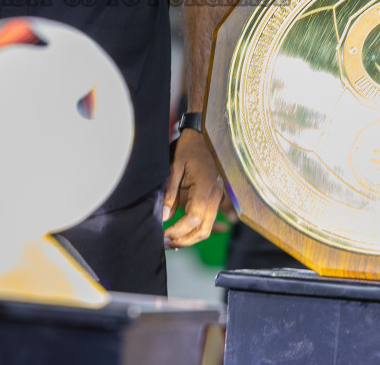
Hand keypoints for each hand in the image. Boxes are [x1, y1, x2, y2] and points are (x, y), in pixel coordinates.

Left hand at [163, 129, 226, 248]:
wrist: (202, 136)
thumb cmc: (188, 149)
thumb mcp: (174, 168)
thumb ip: (169, 194)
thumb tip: (163, 217)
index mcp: (205, 188)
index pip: (193, 218)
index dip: (178, 231)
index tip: (163, 235)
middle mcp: (214, 197)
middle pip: (203, 230)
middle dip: (184, 241)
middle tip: (164, 243)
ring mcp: (216, 200)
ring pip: (205, 229)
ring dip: (188, 238)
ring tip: (169, 240)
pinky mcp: (213, 200)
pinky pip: (205, 221)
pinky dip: (192, 230)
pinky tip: (177, 232)